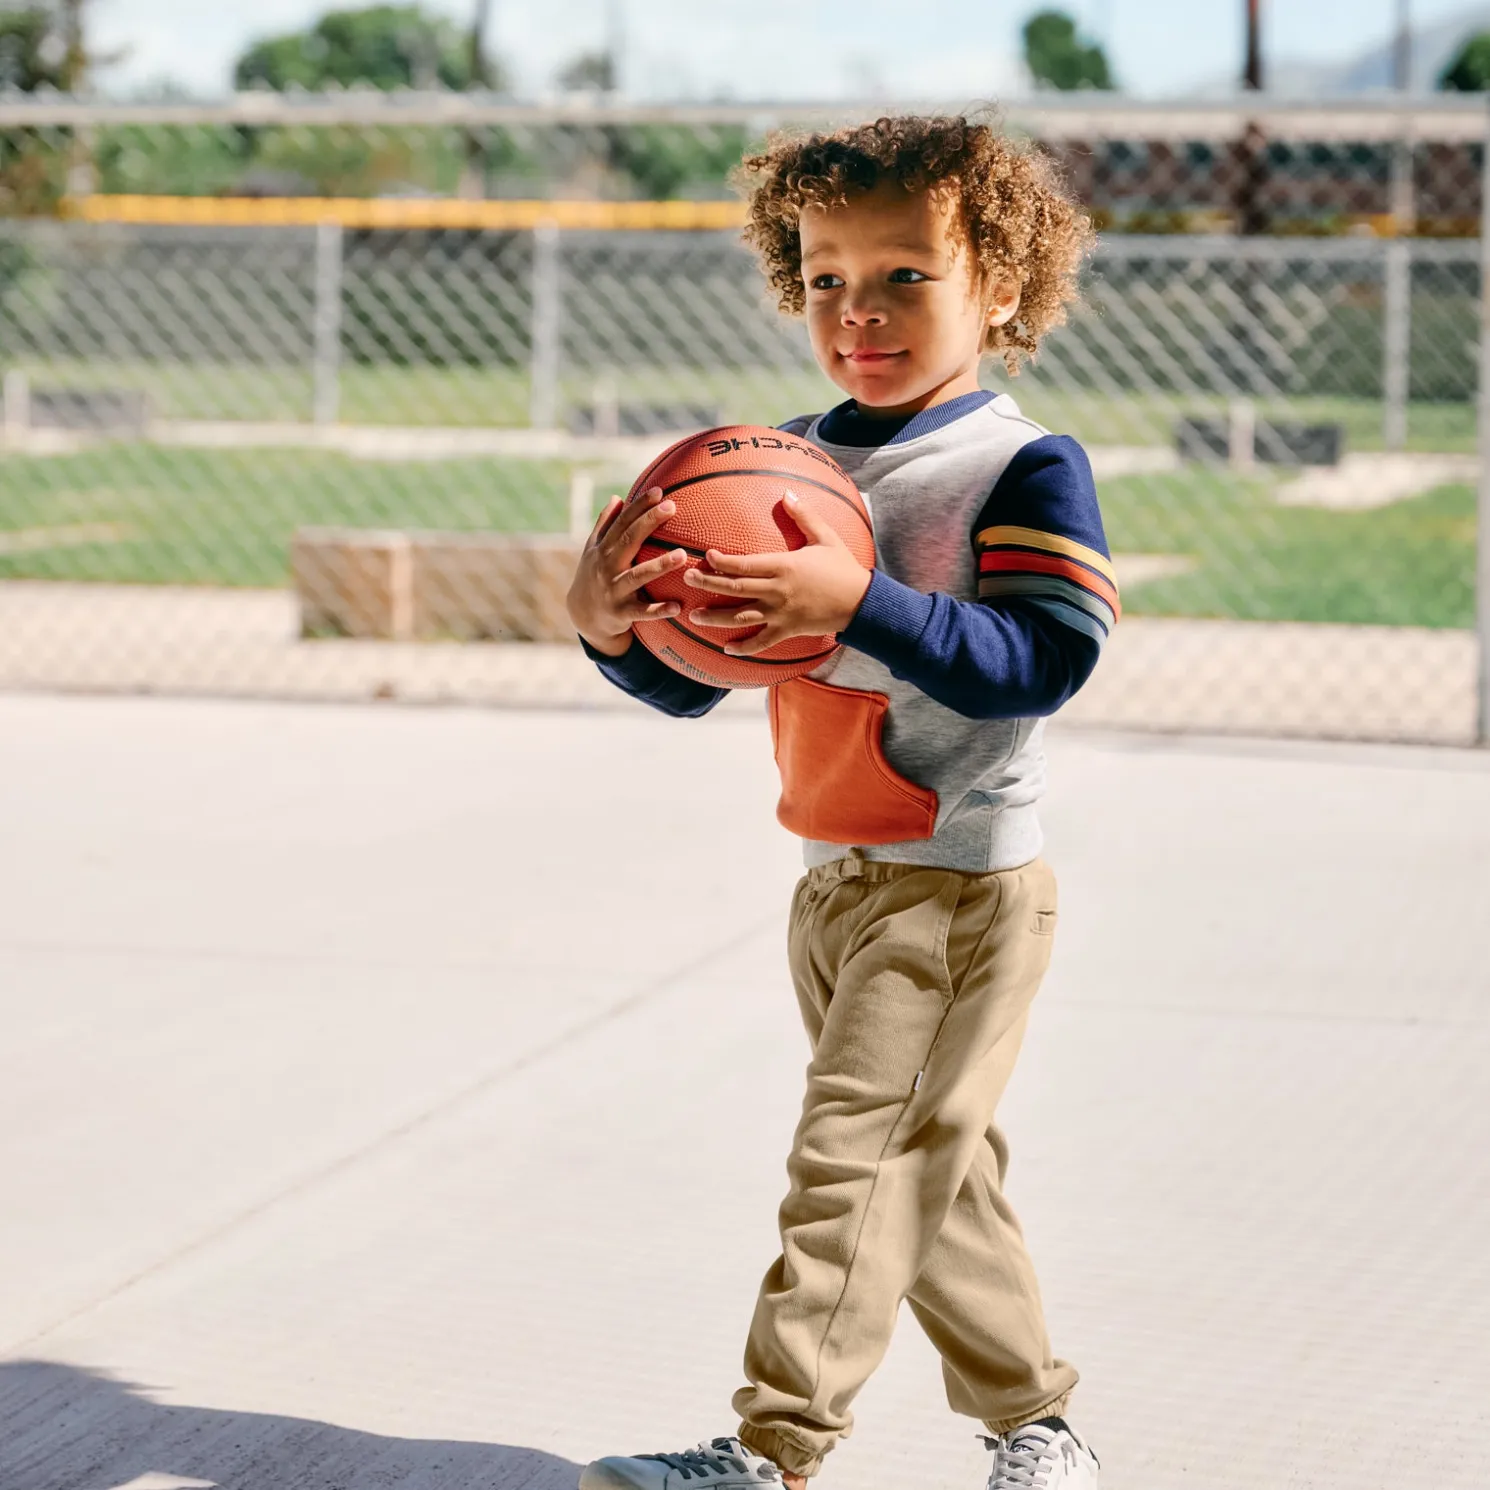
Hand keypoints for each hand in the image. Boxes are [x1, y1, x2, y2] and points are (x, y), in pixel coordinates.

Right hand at [566, 487, 686, 656]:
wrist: (582, 616)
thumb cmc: (594, 575)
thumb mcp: (593, 550)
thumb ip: (605, 525)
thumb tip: (617, 497)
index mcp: (603, 549)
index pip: (622, 522)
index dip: (638, 506)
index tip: (658, 491)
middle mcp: (606, 566)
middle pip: (629, 540)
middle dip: (649, 522)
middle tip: (671, 507)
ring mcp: (614, 590)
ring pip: (637, 576)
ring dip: (659, 566)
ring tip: (682, 555)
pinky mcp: (621, 613)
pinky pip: (642, 611)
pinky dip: (659, 610)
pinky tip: (678, 606)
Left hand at [684, 492, 871, 656]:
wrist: (861, 602)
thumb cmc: (844, 567)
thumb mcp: (826, 537)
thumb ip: (804, 516)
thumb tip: (786, 494)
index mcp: (783, 566)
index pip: (744, 563)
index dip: (722, 561)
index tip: (706, 555)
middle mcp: (777, 591)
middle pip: (734, 587)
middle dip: (708, 583)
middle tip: (686, 578)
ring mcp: (780, 613)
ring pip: (741, 616)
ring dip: (715, 617)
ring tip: (693, 616)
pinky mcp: (787, 630)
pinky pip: (762, 642)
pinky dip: (744, 647)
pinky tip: (726, 649)